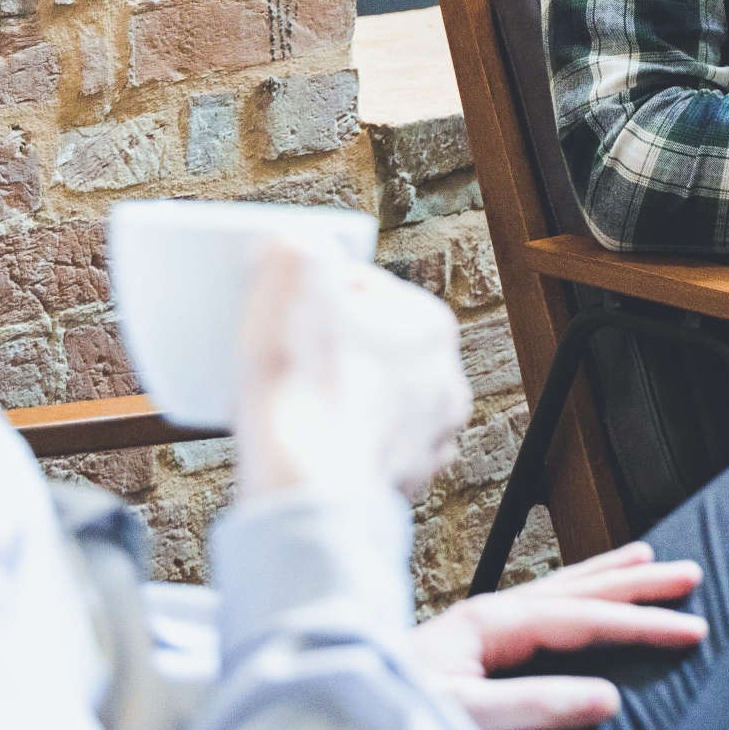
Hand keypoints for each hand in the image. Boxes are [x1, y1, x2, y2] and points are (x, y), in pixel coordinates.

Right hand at [234, 241, 470, 503]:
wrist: (303, 484)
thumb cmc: (301, 381)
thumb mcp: (288, 271)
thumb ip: (296, 246)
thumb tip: (294, 247)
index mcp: (431, 325)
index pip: (363, 288)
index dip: (314, 294)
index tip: (284, 310)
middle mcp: (444, 382)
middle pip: (372, 346)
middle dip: (331, 346)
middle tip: (286, 353)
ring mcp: (429, 437)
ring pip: (373, 399)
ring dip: (339, 395)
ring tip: (293, 399)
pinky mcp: (405, 482)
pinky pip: (368, 449)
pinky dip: (342, 442)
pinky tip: (308, 439)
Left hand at [405, 542, 707, 729]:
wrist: (336, 712)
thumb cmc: (390, 711)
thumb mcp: (466, 716)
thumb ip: (535, 704)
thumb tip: (608, 696)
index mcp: (489, 623)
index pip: (583, 617)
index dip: (641, 622)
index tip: (691, 628)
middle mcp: (486, 614)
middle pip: (576, 587)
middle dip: (635, 581)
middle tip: (691, 573)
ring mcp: (478, 626)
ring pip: (559, 589)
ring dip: (606, 575)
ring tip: (647, 557)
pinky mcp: (471, 646)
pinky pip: (539, 610)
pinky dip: (573, 596)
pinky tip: (580, 599)